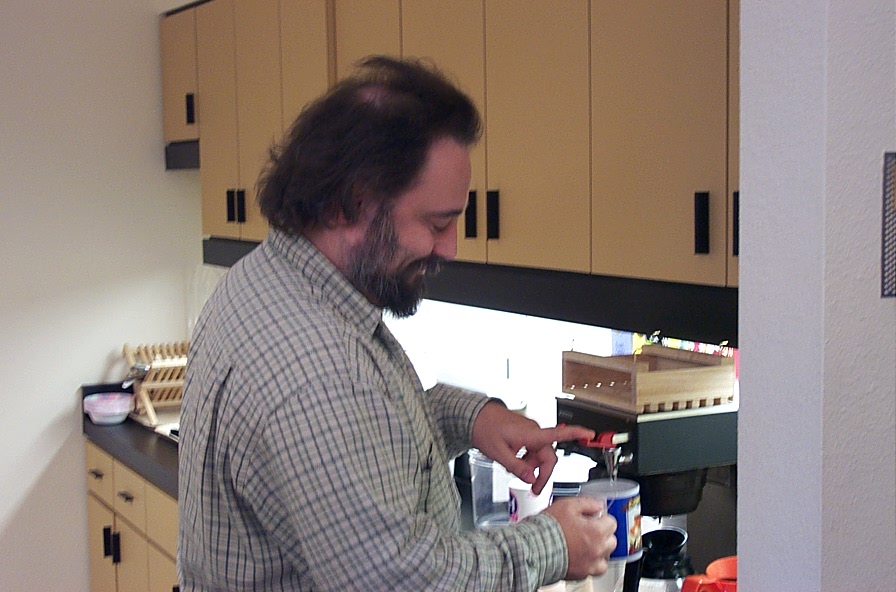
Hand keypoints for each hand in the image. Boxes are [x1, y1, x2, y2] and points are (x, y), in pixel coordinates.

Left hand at [471, 401, 594, 493]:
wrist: (475, 416)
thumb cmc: (485, 428)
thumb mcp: (499, 453)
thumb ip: (517, 467)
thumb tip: (531, 478)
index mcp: (531, 434)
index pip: (559, 434)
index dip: (577, 433)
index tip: (590, 433)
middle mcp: (534, 432)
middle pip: (548, 456)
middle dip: (541, 473)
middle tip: (534, 488)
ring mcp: (529, 433)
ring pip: (539, 455)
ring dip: (531, 466)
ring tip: (516, 471)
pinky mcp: (524, 434)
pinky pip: (532, 450)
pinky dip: (526, 459)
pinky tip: (514, 462)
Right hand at [542, 496, 617, 580]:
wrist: (535, 548)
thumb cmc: (549, 528)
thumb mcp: (567, 505)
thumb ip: (587, 503)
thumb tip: (599, 505)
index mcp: (596, 531)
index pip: (611, 522)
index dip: (602, 517)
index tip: (594, 517)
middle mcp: (598, 549)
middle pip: (611, 539)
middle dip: (603, 533)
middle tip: (589, 528)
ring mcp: (591, 563)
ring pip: (606, 555)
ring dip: (600, 549)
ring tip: (587, 543)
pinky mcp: (583, 573)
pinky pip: (596, 569)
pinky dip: (593, 563)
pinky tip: (584, 555)